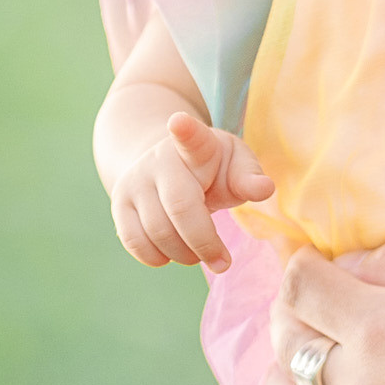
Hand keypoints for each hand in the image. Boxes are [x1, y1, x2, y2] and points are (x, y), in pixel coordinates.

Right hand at [110, 110, 272, 270]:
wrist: (165, 166)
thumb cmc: (212, 168)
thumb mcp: (235, 165)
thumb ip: (249, 176)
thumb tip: (265, 188)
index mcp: (195, 145)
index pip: (190, 137)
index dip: (185, 130)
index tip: (179, 122)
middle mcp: (159, 160)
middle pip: (179, 207)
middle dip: (205, 242)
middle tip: (223, 262)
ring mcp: (135, 181)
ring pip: (157, 232)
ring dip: (185, 255)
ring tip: (200, 254)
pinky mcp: (119, 204)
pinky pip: (134, 242)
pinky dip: (158, 257)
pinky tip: (174, 252)